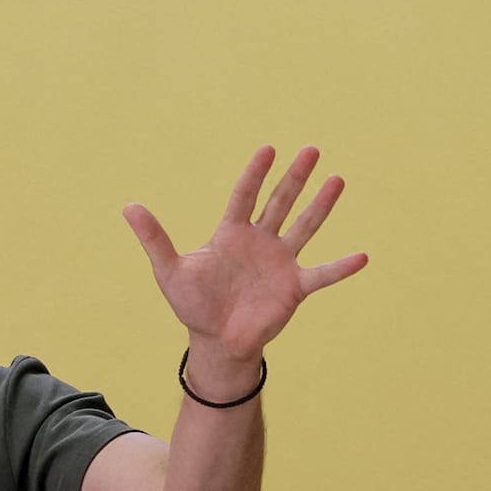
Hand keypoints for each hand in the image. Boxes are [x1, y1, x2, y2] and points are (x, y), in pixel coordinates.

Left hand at [123, 146, 368, 362]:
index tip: (268, 149)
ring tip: (337, 179)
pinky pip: (322, 275)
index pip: (245, 196)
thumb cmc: (193, 305)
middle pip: (280, 203)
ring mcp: (280, 263)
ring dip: (320, 205)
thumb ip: (154, 238)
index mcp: (231, 235)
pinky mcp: (294, 287)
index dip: (255, 174)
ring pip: (304, 227)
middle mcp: (260, 242)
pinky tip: (363, 256)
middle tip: (312, 150)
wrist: (214, 340)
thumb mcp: (168, 270)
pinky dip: (341, 267)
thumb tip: (128, 207)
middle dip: (295, 177)